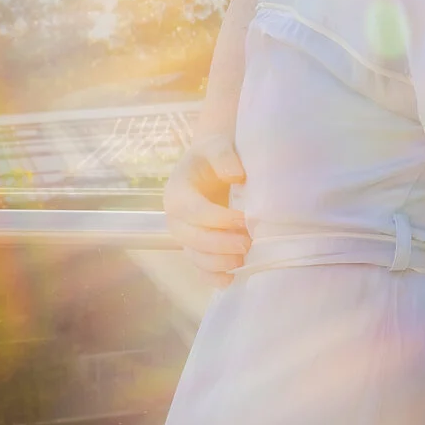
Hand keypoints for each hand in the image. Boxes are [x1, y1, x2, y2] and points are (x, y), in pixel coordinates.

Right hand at [165, 132, 249, 286]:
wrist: (213, 164)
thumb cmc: (215, 154)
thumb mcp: (216, 145)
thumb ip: (223, 155)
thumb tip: (236, 175)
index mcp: (177, 192)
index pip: (193, 211)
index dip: (217, 218)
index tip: (244, 219)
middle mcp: (176, 217)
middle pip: (192, 237)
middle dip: (219, 244)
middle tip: (248, 243)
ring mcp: (185, 235)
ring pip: (195, 256)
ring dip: (217, 262)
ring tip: (242, 260)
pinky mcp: (196, 247)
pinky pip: (199, 267)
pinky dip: (212, 276)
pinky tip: (229, 279)